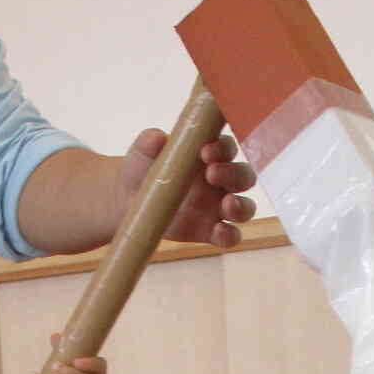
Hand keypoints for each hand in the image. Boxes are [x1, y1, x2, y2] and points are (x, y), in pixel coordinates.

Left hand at [119, 128, 256, 247]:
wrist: (128, 204)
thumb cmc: (141, 171)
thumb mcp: (141, 153)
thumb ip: (149, 142)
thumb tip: (157, 138)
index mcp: (210, 155)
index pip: (228, 148)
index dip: (223, 148)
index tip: (205, 152)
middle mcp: (220, 181)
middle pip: (244, 176)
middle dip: (234, 173)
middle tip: (211, 174)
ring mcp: (218, 208)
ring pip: (246, 207)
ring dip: (241, 206)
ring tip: (227, 204)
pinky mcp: (210, 232)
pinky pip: (231, 236)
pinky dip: (230, 235)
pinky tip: (220, 232)